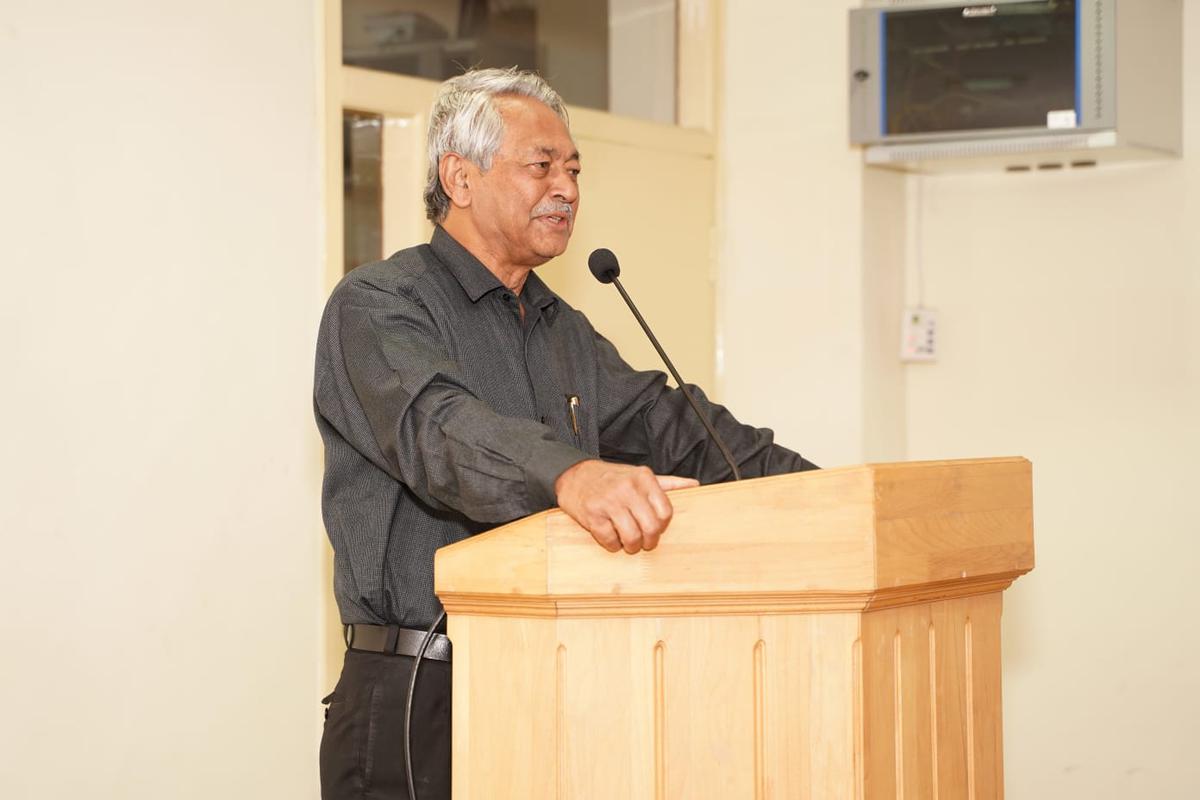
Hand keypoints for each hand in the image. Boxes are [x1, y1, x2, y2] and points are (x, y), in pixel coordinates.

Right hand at [553, 460, 698, 553]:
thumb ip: (668, 483)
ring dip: (631, 546)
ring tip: (628, 544)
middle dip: (649, 541)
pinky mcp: (592, 514)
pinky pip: (609, 540)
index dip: (662, 526)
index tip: (656, 528)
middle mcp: (627, 488)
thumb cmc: (612, 478)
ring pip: (631, 536)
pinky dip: (613, 545)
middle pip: (650, 527)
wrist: (574, 475)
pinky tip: (612, 539)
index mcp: (643, 478)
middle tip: (644, 542)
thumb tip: (695, 486)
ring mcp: (609, 501)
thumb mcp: (639, 475)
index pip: (665, 511)